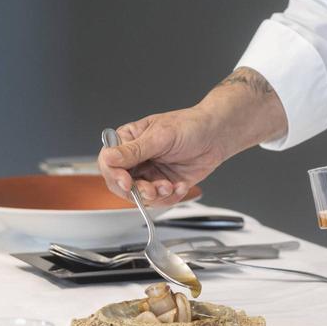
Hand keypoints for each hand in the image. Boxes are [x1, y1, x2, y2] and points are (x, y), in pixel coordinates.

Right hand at [97, 107, 225, 207]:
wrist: (218, 135)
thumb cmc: (190, 125)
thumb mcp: (160, 136)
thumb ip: (134, 151)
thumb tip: (109, 157)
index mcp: (129, 140)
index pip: (109, 161)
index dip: (114, 175)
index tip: (127, 182)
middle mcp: (137, 158)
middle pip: (121, 184)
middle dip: (137, 190)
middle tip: (151, 189)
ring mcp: (150, 172)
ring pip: (140, 195)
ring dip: (156, 195)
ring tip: (170, 185)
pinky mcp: (165, 184)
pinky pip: (160, 200)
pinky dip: (170, 197)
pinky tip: (181, 185)